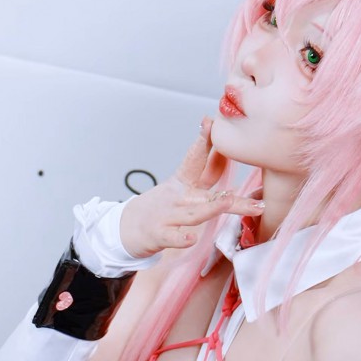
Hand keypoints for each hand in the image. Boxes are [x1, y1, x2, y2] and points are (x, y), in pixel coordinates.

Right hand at [119, 117, 263, 257]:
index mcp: (183, 183)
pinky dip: (181, 238)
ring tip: (228, 201)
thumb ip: (203, 175)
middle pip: (204, 183)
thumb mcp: (179, 188)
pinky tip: (191, 238)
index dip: (205, 141)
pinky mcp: (158, 235)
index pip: (196, 158)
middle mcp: (178, 196)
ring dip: (211, 207)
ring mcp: (168, 215)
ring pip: (194, 212)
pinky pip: (172, 238)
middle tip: (236, 152)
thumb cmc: (158, 210)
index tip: (212, 122)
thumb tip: (226, 156)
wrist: (124, 229)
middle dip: (218, 165)